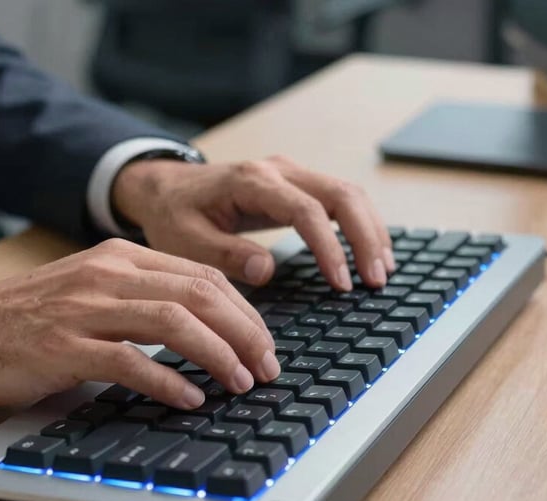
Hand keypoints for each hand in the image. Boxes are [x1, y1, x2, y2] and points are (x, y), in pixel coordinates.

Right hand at [0, 239, 278, 408]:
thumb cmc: (23, 316)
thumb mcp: (88, 291)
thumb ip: (138, 299)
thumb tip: (199, 326)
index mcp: (119, 258)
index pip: (201, 275)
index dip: (243, 311)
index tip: (262, 342)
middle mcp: (107, 275)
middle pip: (199, 294)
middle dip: (245, 332)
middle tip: (267, 366)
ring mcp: (84, 309)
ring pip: (174, 322)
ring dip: (218, 354)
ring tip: (241, 382)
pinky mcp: (62, 346)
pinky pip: (129, 361)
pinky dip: (167, 381)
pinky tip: (188, 398)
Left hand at [113, 156, 394, 289]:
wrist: (165, 188)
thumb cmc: (174, 214)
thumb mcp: (185, 240)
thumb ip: (225, 254)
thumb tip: (266, 270)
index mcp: (251, 182)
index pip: (305, 211)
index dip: (330, 248)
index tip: (341, 283)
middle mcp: (277, 171)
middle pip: (341, 194)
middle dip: (365, 237)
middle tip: (376, 280)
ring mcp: (289, 173)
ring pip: (347, 193)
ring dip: (370, 230)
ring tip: (382, 269)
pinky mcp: (294, 184)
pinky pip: (337, 198)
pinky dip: (359, 223)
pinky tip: (369, 250)